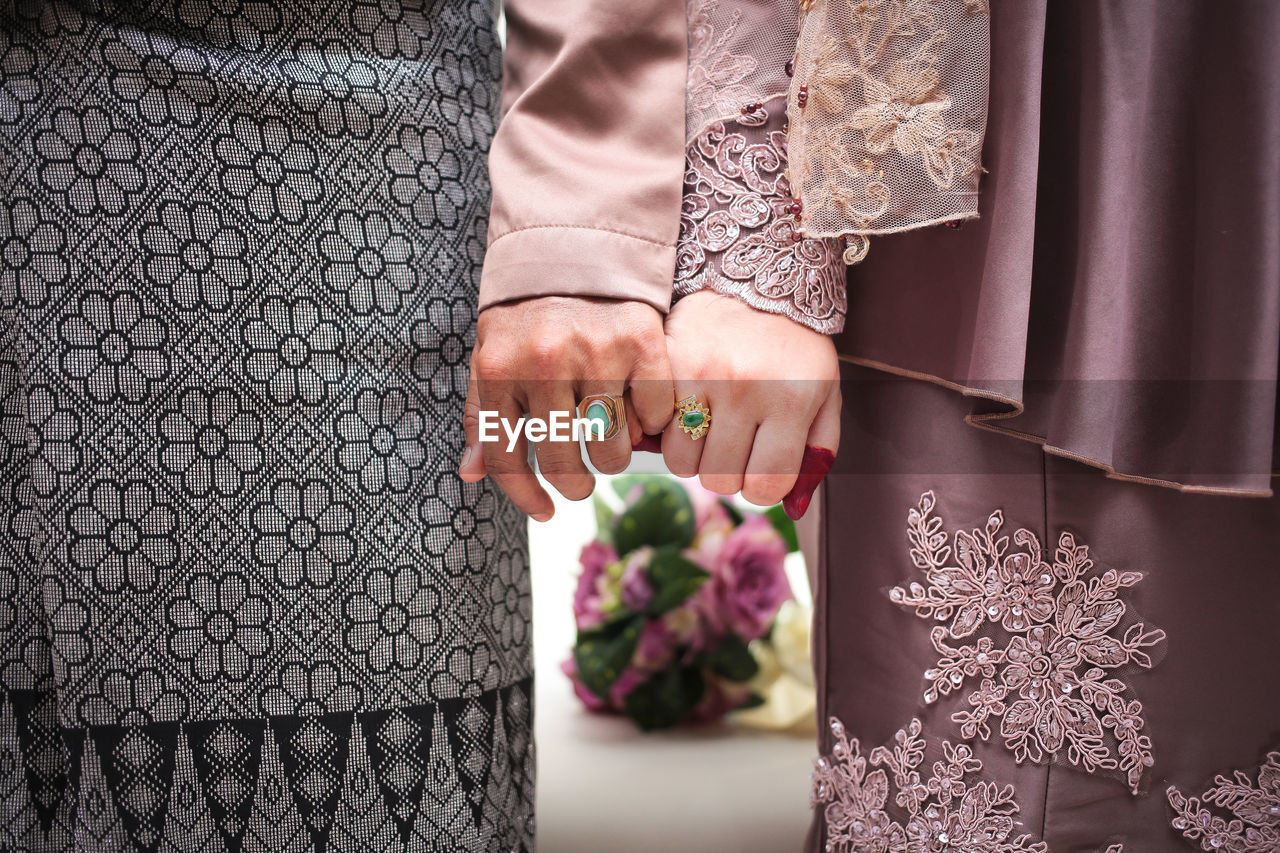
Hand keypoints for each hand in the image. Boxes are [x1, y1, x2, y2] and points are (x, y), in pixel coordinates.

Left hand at [460, 296, 673, 520]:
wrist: (573, 246)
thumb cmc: (527, 315)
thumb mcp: (490, 357)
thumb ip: (482, 415)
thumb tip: (470, 472)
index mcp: (499, 370)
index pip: (505, 458)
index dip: (524, 496)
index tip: (543, 510)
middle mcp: (545, 363)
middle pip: (562, 463)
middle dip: (574, 485)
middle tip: (580, 483)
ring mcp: (596, 353)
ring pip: (611, 449)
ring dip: (612, 459)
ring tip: (608, 444)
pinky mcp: (641, 344)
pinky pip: (651, 415)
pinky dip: (647, 423)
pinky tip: (635, 410)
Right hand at [660, 291, 839, 516]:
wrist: (759, 277)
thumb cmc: (796, 346)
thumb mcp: (825, 394)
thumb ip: (816, 452)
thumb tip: (793, 508)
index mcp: (790, 401)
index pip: (765, 485)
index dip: (761, 487)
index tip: (760, 469)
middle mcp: (745, 389)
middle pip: (719, 479)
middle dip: (728, 472)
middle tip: (734, 445)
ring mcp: (701, 375)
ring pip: (682, 461)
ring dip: (695, 456)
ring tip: (709, 428)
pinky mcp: (667, 362)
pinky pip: (655, 428)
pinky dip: (667, 430)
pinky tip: (684, 410)